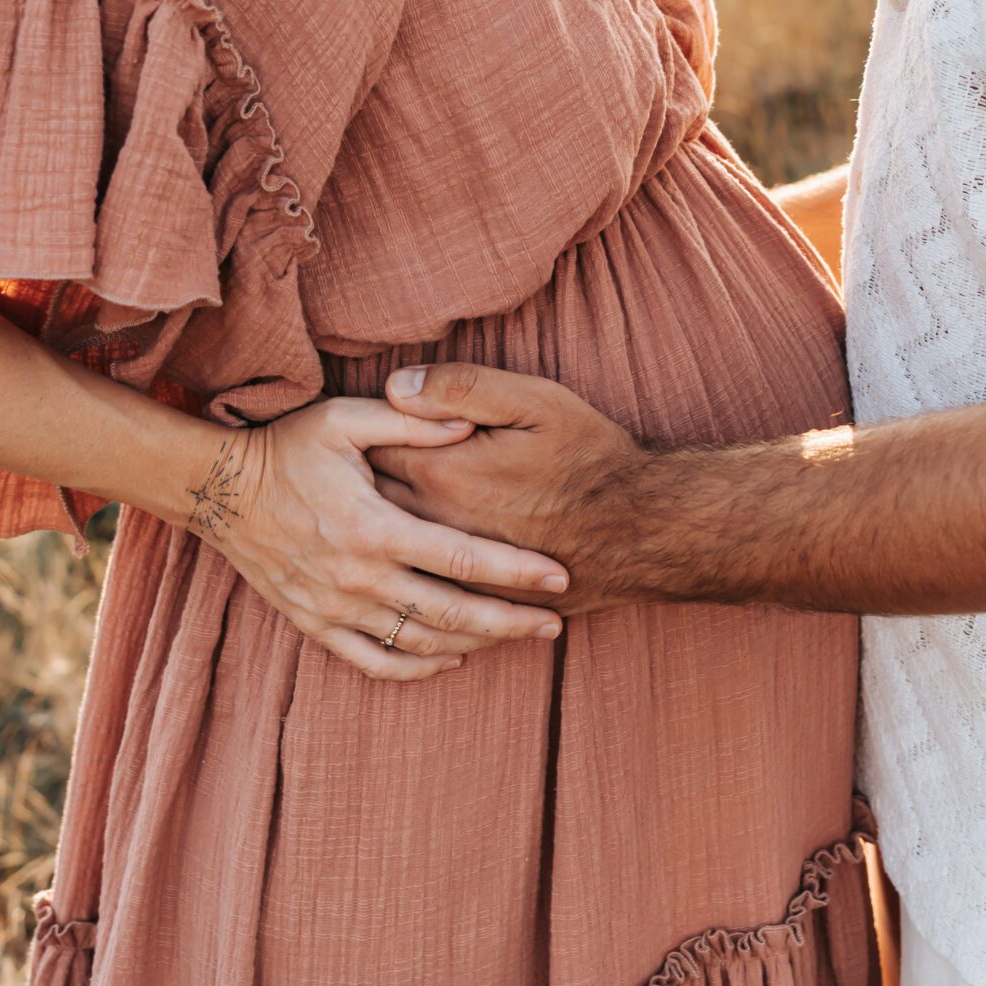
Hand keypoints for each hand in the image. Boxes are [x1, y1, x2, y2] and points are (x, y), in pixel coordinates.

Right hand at [185, 398, 571, 680]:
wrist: (218, 491)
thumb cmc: (287, 447)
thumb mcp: (346, 418)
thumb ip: (411, 423)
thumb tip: (470, 426)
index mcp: (373, 527)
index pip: (462, 558)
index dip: (516, 571)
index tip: (559, 578)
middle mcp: (358, 578)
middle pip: (451, 614)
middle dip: (510, 622)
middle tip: (556, 625)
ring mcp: (335, 608)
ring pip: (419, 643)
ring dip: (474, 645)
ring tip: (519, 640)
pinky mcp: (315, 625)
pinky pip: (374, 662)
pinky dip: (417, 668)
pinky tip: (450, 660)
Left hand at [374, 363, 644, 611]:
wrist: (639, 529)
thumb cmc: (588, 456)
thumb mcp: (532, 399)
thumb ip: (459, 386)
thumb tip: (393, 384)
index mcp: (440, 474)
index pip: (368, 454)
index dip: (358, 439)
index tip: (353, 432)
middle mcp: (437, 528)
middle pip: (366, 510)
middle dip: (354, 492)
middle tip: (346, 477)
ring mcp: (454, 572)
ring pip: (388, 559)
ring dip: (372, 542)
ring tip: (363, 526)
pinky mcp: (477, 601)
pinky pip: (421, 601)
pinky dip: (403, 587)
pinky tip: (401, 579)